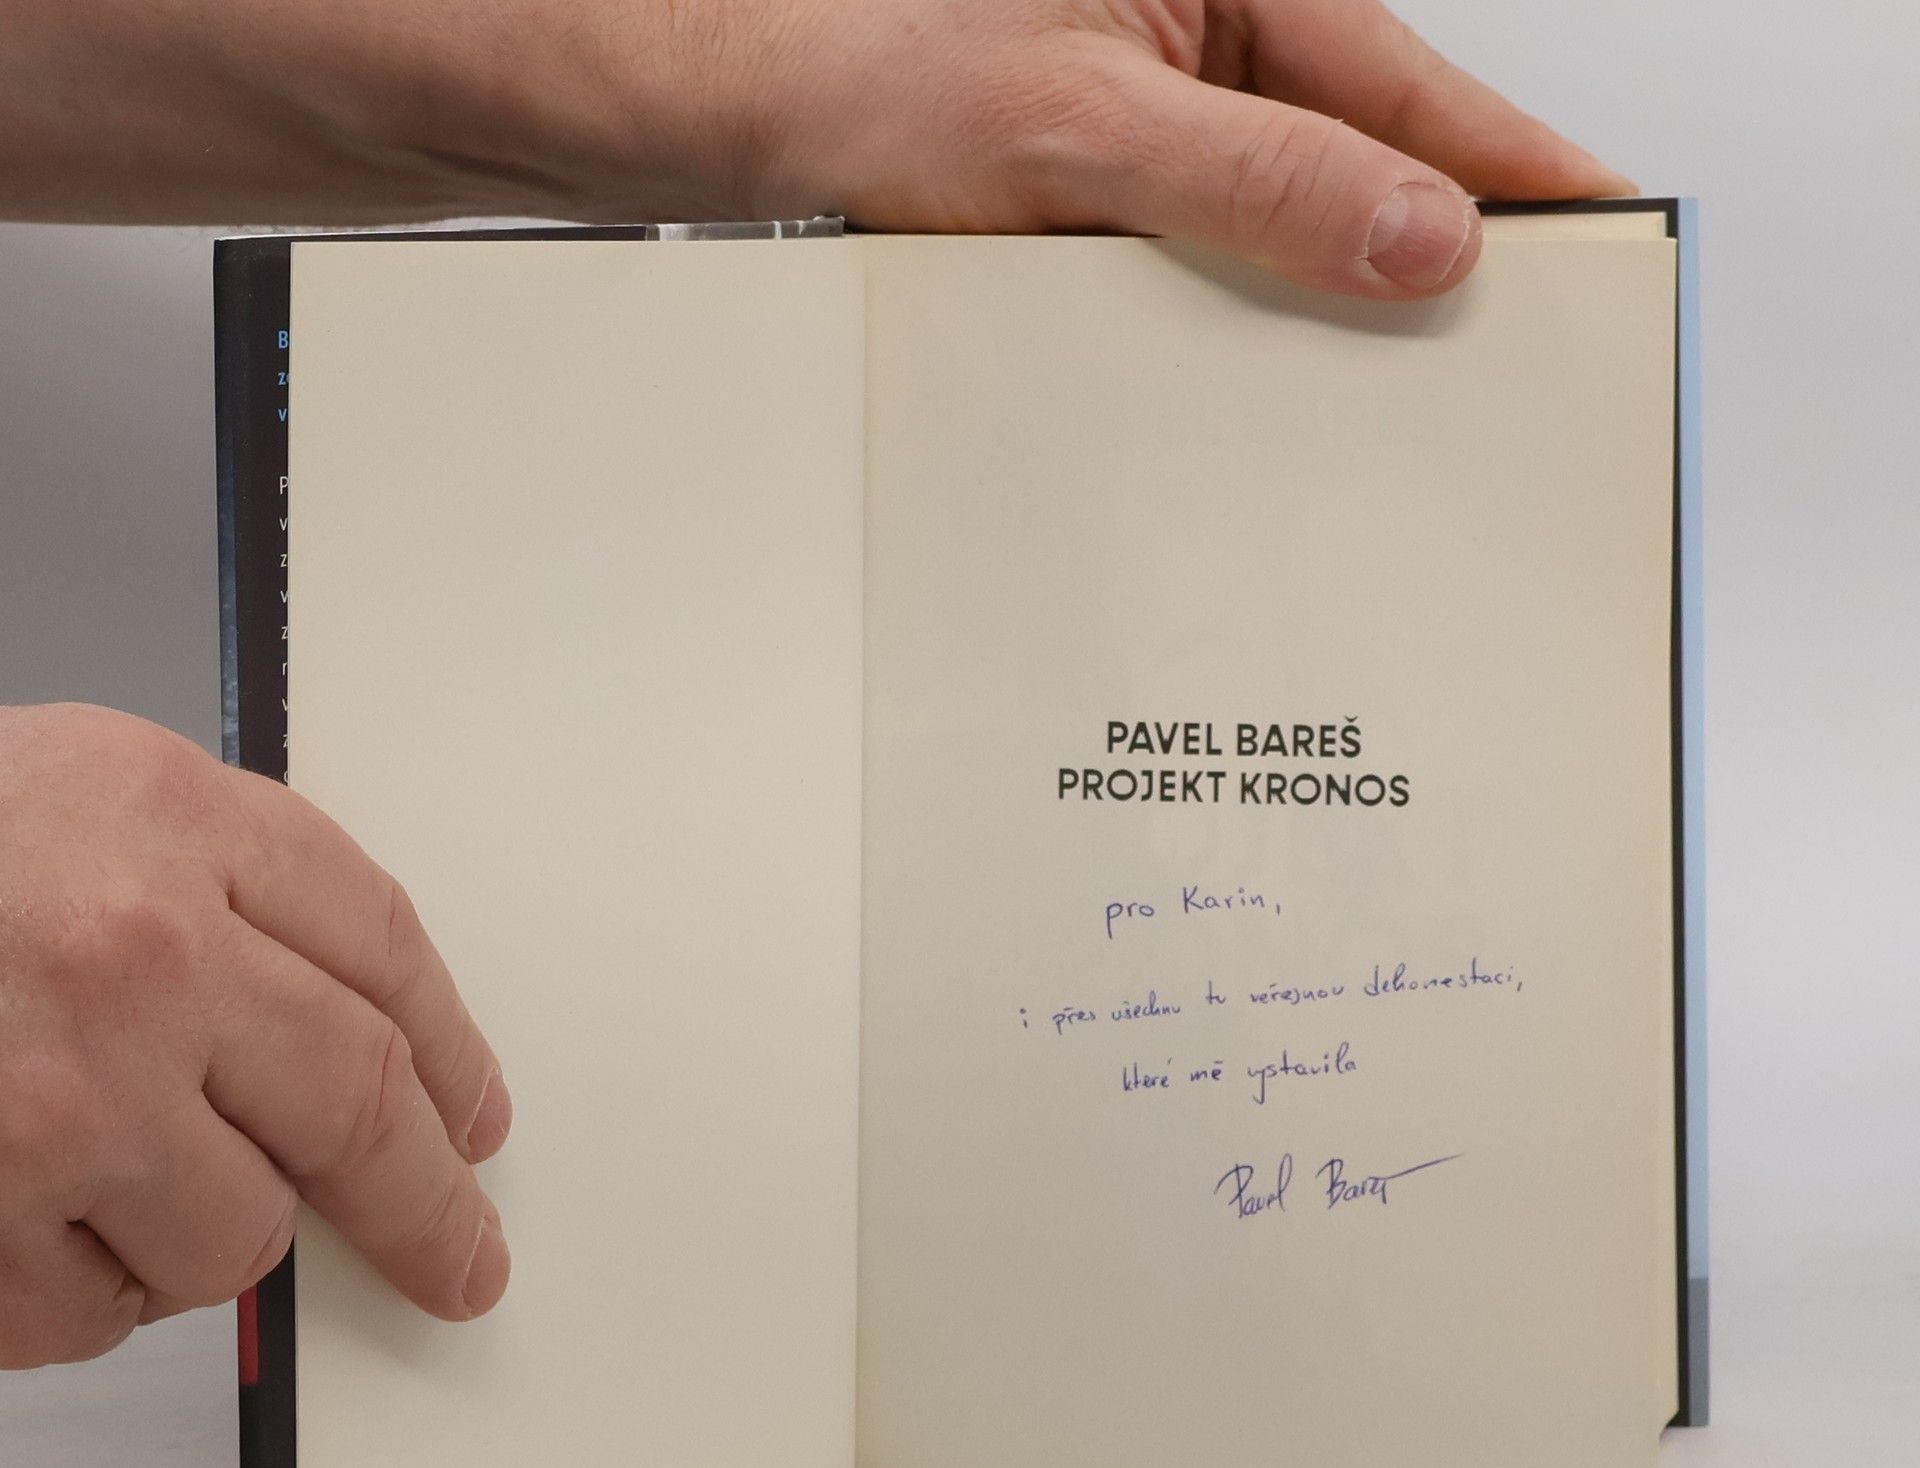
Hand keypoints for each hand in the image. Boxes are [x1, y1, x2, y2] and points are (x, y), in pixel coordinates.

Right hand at [0, 704, 511, 1366]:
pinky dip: (82, 1295)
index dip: (450, 1048)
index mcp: (160, 819)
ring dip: (206, 1238)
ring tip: (104, 1178)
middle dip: (425, 1205)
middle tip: (461, 1261)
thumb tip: (364, 1050)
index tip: (476, 1121)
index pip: (380, 946)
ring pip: (235, 1239)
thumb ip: (214, 894)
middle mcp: (130, 958)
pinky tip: (18, 1223)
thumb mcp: (63, 794)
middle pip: (358, 1105)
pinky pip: (93, 1316)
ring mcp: (48, 1106)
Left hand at [560, 0, 1635, 296]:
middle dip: (1436, 262)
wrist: (742, 124)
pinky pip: (1215, 277)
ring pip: (1296, 233)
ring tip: (1397, 408)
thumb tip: (1416, 234)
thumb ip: (1255, 179)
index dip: (1517, 177)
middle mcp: (1209, 49)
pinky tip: (1263, 397)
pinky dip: (1243, 336)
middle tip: (1512, 364)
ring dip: (1335, 312)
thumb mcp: (1079, 132)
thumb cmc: (873, 73)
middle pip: (1374, 162)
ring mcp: (1166, 133)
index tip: (1607, 244)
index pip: (1417, 93)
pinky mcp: (1120, 208)